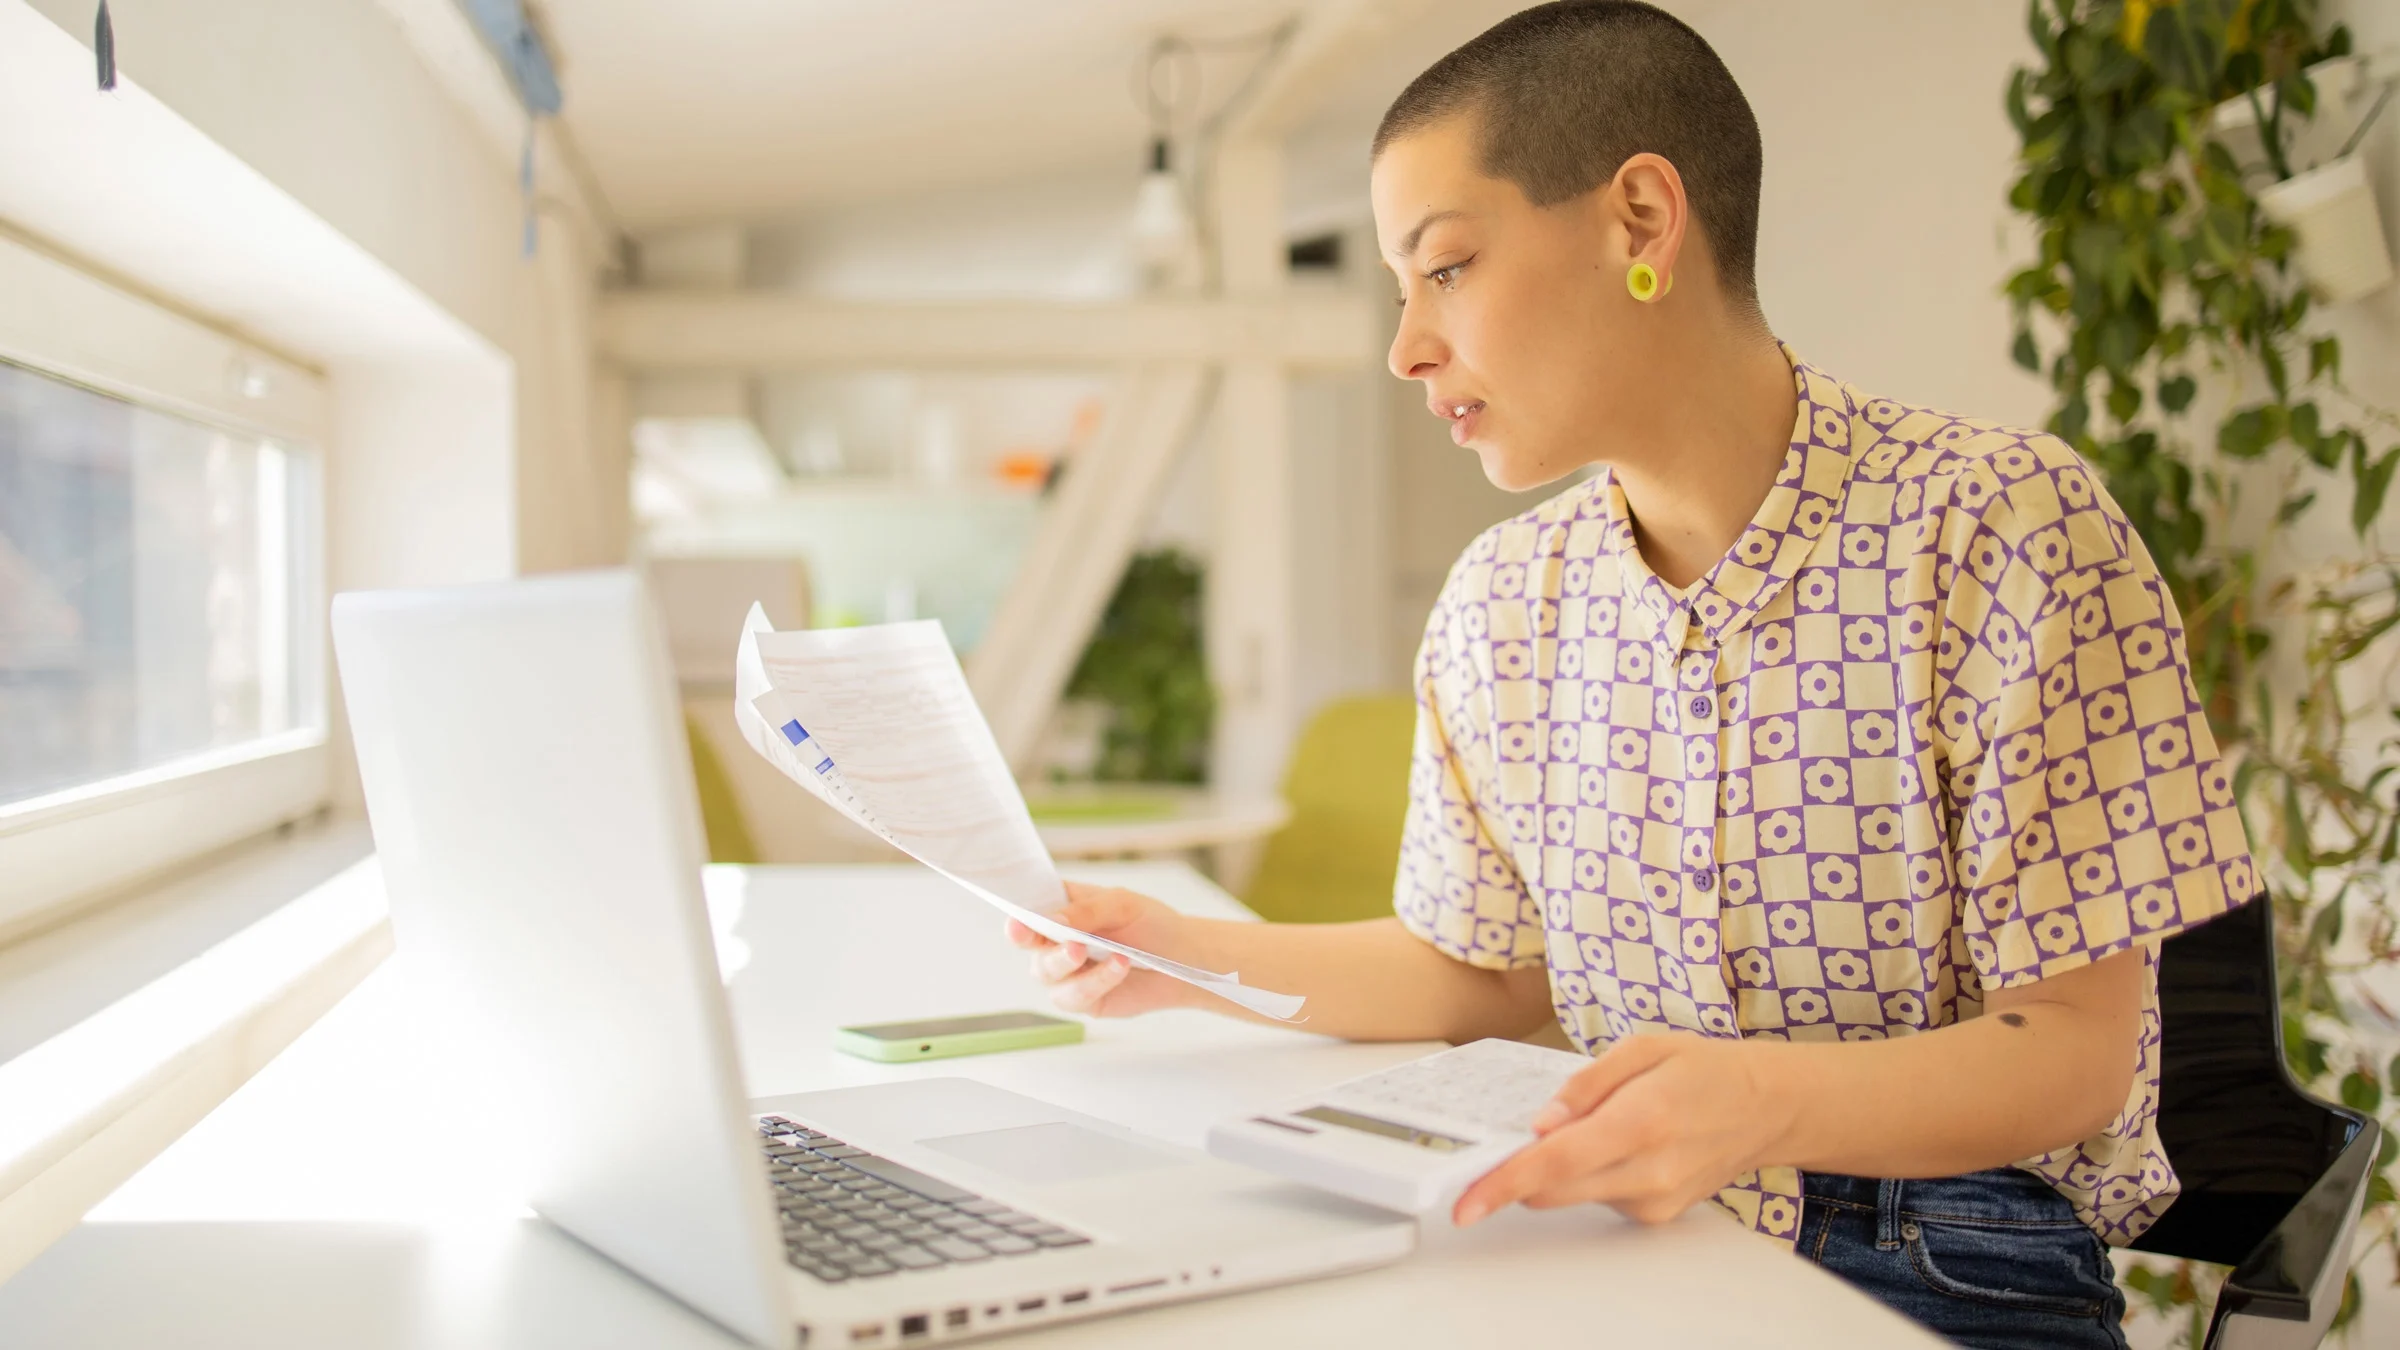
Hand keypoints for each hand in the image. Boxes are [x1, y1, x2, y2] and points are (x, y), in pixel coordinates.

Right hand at [1004, 882, 1200, 1017]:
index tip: (1017, 924)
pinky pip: (1075, 996)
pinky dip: (1098, 981)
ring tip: (1106, 954)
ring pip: (1046, 974)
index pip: (1027, 911)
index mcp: (1061, 909)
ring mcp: (1067, 973)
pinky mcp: (1084, 999)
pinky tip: (1120, 966)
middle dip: (1045, 947)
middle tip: (1073, 945)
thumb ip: (1086, 911)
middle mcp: (1056, 941)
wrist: (1183, 957)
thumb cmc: (1150, 923)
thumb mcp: (1122, 904)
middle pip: (1031, 947)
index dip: (1017, 918)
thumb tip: (1052, 921)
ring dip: (1070, 965)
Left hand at [1453, 1032, 1791, 1226]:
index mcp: (1641, 1119)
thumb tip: (1541, 1122)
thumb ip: (1584, 1084)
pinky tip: (1619, 1143)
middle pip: (1554, 1190)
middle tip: (1507, 1142)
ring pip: (1572, 1195)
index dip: (1505, 1182)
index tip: (1469, 1202)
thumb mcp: (1642, 1048)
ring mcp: (1656, 1198)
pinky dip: (1589, 1175)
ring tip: (1597, 1123)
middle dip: (1518, 1173)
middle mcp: (1649, 1169)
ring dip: (1560, 1168)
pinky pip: (1598, 1198)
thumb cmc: (1706, 1070)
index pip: (1557, 1162)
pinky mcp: (1658, 1214)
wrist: (1767, 1108)